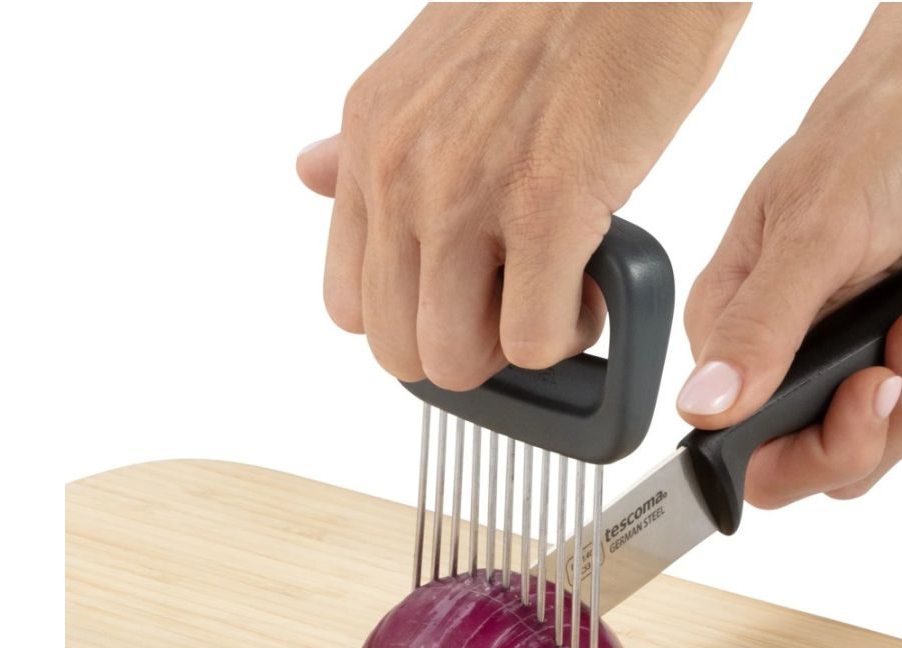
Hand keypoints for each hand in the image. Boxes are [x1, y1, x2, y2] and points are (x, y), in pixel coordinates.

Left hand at [298, 2, 747, 388]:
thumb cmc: (553, 12)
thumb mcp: (425, 71)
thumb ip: (366, 142)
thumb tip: (311, 173)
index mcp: (370, 140)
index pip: (347, 303)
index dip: (411, 320)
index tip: (461, 299)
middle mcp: (401, 172)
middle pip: (396, 348)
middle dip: (463, 346)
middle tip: (512, 303)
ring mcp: (466, 194)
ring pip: (454, 359)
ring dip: (510, 346)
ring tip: (552, 291)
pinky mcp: (548, 207)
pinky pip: (532, 340)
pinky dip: (567, 331)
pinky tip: (590, 281)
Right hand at [678, 3, 901, 506]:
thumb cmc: (869, 140)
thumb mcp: (812, 231)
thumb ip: (758, 326)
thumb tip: (702, 405)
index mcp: (731, 334)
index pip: (747, 453)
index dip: (808, 453)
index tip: (863, 396)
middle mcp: (778, 358)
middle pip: (822, 463)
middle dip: (877, 425)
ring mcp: (838, 358)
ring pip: (883, 443)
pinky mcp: (890, 352)